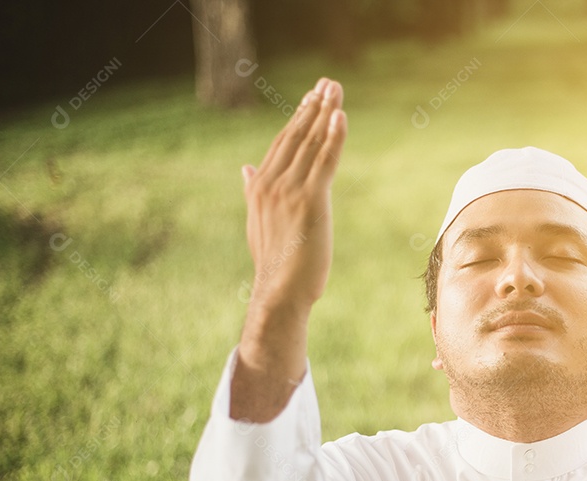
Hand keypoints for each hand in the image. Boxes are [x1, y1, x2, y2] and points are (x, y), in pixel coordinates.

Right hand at [242, 77, 347, 312]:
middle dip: (314, 107)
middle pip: (297, 136)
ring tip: (336, 90)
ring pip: (311, 144)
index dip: (298, 118)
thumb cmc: (274, 263)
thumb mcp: (257, 222)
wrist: (278, 292)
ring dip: (326, 114)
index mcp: (260, 187)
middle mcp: (272, 184)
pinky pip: (325, 162)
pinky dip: (334, 138)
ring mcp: (290, 192)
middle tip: (329, 83)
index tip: (312, 98)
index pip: (282, 143)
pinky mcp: (310, 202)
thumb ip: (252, 192)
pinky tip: (341, 118)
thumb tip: (244, 169)